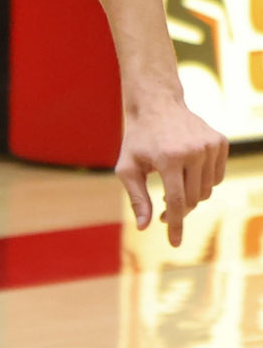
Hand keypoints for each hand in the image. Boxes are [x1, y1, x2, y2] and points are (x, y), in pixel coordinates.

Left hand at [116, 95, 227, 246]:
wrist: (157, 104)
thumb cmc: (138, 139)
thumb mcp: (127, 168)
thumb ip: (136, 198)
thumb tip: (144, 227)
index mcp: (169, 158)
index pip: (177, 201)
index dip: (176, 225)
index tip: (175, 243)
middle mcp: (194, 151)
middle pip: (193, 199)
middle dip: (179, 210)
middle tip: (164, 211)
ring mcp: (210, 146)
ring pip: (207, 191)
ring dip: (191, 196)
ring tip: (173, 188)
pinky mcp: (220, 142)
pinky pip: (217, 177)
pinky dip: (203, 182)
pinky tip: (187, 173)